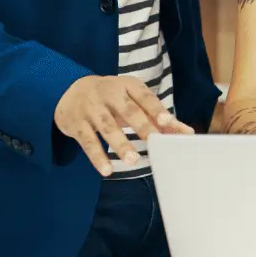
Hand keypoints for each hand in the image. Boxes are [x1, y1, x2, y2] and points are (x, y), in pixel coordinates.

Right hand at [53, 75, 192, 175]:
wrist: (69, 90)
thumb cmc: (112, 98)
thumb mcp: (133, 100)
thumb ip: (158, 117)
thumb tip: (187, 133)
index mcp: (127, 86)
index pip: (144, 97)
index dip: (156, 108)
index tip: (168, 121)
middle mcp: (109, 93)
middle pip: (127, 111)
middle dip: (141, 126)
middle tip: (154, 141)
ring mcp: (91, 108)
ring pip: (107, 127)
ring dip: (120, 144)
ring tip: (132, 160)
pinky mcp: (76, 124)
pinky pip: (88, 142)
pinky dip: (97, 157)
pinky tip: (107, 170)